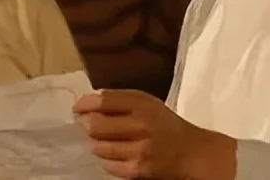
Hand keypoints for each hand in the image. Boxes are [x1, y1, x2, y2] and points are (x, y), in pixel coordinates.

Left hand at [73, 89, 236, 178]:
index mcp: (141, 104)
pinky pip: (108, 165)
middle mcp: (141, 126)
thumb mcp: (146, 102)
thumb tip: (87, 101)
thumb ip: (119, 99)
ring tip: (101, 140)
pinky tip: (113, 154)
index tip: (77, 108)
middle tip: (87, 125)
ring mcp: (139, 150)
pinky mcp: (138, 170)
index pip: (103, 101)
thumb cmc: (164, 123)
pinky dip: (106, 159)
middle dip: (87, 125)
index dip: (84, 104)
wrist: (192, 152)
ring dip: (95, 143)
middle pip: (96, 125)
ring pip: (99, 147)